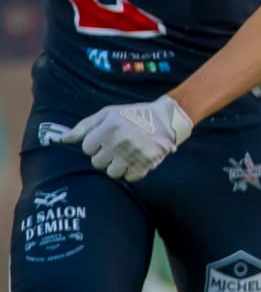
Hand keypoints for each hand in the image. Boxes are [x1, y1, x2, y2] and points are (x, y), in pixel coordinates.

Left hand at [65, 95, 192, 181]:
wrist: (166, 118)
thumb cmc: (132, 115)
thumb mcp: (107, 114)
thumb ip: (84, 126)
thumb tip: (63, 139)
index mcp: (109, 127)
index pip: (87, 148)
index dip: (95, 144)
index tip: (105, 138)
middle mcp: (120, 141)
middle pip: (97, 163)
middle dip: (105, 156)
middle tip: (117, 147)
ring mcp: (134, 153)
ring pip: (112, 172)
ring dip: (118, 165)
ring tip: (126, 154)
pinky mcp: (147, 162)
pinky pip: (130, 177)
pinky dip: (133, 171)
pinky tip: (137, 160)